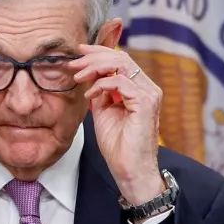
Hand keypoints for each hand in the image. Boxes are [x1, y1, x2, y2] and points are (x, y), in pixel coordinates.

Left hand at [73, 45, 164, 204]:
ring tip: (78, 76)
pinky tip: (90, 96)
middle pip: (121, 57)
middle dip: (94, 57)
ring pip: (122, 64)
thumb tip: (91, 77)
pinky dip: (101, 85)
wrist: (130, 170)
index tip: (79, 53)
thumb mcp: (104, 112)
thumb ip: (101, 93)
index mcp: (139, 89)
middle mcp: (148, 88)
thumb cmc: (119, 147)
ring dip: (95, 67)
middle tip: (74, 64)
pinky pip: (120, 82)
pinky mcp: (145, 103)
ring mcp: (149, 94)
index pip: (121, 60)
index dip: (99, 53)